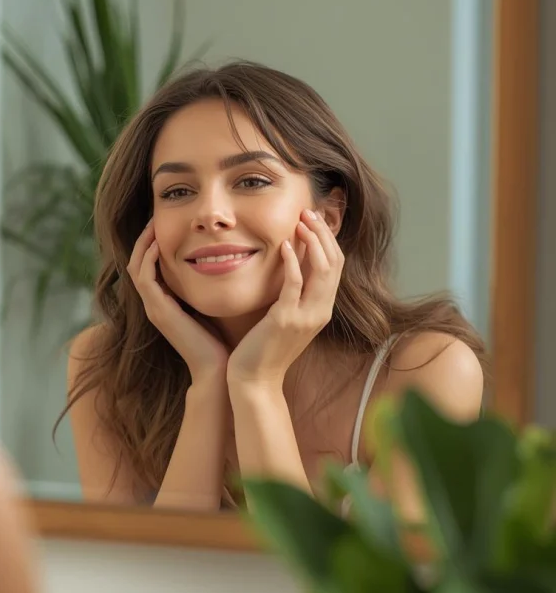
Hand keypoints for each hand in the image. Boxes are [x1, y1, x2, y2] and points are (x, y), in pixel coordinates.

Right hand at [127, 221, 228, 381]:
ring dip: (143, 244)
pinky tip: (160, 244)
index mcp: (165, 303)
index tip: (165, 225)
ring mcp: (154, 308)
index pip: (149, 266)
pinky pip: (145, 279)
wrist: (217, 369)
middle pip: (137, 263)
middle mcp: (155, 304)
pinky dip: (149, 259)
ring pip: (137, 268)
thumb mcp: (210, 306)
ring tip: (154, 225)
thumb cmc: (220, 340)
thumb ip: (206, 288)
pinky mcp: (158, 311)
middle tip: (154, 218)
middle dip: (144, 239)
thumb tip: (222, 263)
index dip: (153, 244)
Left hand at [226, 209, 343, 386]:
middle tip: (309, 211)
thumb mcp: (286, 316)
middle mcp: (320, 312)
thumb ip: (295, 292)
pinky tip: (285, 244)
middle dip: (323, 234)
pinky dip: (293, 261)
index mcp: (323, 310)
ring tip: (301, 220)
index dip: (328, 239)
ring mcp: (306, 316)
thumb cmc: (264, 348)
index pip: (336, 266)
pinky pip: (294, 284)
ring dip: (312, 241)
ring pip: (321, 270)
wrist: (255, 380)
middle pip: (334, 263)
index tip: (315, 219)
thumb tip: (295, 261)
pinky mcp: (286, 319)